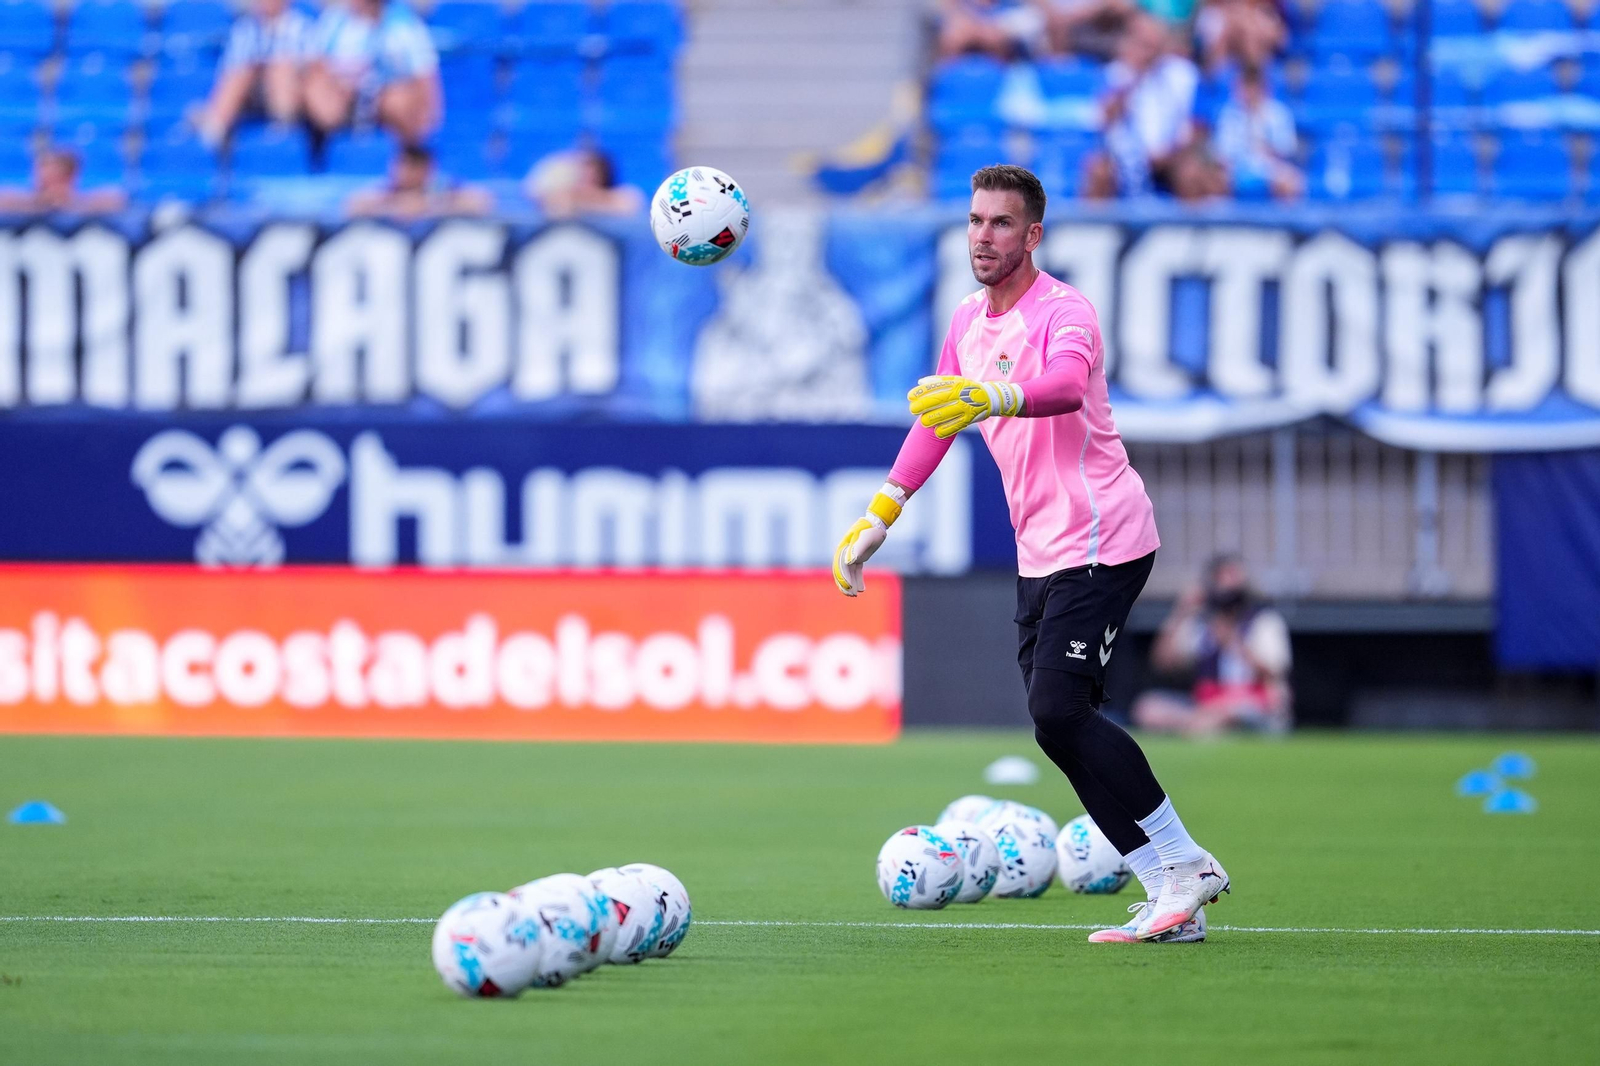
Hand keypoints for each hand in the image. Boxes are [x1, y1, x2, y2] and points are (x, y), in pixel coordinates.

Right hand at [832, 487, 903, 596]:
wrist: (877, 523)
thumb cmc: (871, 530)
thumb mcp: (866, 538)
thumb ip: (857, 549)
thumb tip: (849, 562)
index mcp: (844, 548)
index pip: (841, 566)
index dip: (843, 578)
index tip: (849, 587)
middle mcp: (845, 553)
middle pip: (841, 572)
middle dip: (845, 584)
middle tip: (851, 595)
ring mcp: (851, 556)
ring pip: (848, 573)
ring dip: (851, 584)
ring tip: (856, 595)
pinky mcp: (858, 558)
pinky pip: (856, 572)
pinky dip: (857, 580)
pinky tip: (862, 589)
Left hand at [907, 375, 1023, 438]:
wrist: (991, 398)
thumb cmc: (968, 389)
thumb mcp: (955, 381)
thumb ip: (938, 381)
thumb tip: (920, 382)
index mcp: (955, 384)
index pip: (935, 386)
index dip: (921, 392)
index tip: (910, 396)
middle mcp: (959, 394)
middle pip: (938, 399)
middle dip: (923, 405)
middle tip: (913, 410)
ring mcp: (965, 406)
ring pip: (945, 413)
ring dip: (932, 419)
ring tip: (924, 422)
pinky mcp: (970, 418)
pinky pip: (956, 425)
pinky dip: (946, 430)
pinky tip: (937, 432)